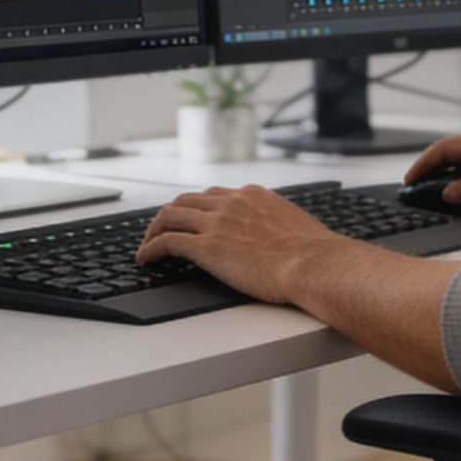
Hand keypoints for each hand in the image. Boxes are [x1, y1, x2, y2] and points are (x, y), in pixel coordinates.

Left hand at [136, 185, 346, 304]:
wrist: (314, 264)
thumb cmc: (315, 254)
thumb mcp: (296, 226)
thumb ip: (279, 224)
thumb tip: (282, 236)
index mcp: (253, 196)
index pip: (213, 195)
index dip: (197, 208)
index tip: (190, 218)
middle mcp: (232, 203)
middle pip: (186, 201)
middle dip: (170, 215)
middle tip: (161, 230)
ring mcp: (217, 223)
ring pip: (171, 216)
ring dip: (154, 229)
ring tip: (147, 244)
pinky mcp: (206, 246)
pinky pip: (167, 241)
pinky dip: (151, 248)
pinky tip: (145, 258)